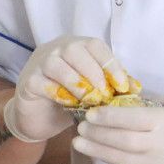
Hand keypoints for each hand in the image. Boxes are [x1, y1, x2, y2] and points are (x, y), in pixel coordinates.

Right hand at [2, 35, 129, 142]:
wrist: (39, 119)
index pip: (94, 45)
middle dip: (94, 73)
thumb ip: (111, 86)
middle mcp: (56, 49)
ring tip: (89, 101)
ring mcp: (39, 64)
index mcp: (75, 46)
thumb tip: (136, 88)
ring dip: (77, 83)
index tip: (123, 86)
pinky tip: (70, 105)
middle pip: (75, 50)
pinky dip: (58, 93)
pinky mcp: (28, 82)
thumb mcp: (94, 91)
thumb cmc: (70, 100)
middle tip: (105, 95)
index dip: (111, 64)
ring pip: (57, 64)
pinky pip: (42, 83)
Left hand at [73, 96, 163, 163]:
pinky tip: (105, 156)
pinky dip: (116, 163)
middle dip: (96, 133)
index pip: (127, 118)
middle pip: (119, 140)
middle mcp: (156, 146)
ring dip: (99, 150)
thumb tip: (136, 102)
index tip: (91, 111)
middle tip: (79, 127)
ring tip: (81, 144)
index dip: (106, 115)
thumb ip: (159, 105)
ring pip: (121, 159)